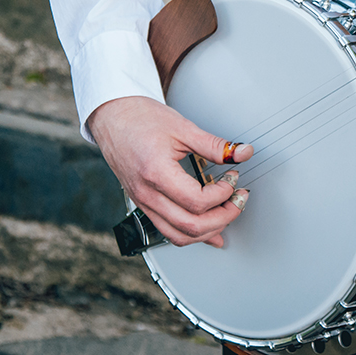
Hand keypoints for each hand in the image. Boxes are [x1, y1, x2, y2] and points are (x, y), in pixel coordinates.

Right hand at [89, 96, 253, 247]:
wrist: (113, 118)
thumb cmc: (141, 119)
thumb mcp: (183, 128)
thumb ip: (216, 146)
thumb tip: (242, 153)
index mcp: (156, 173)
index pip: (197, 201)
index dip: (223, 194)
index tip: (233, 179)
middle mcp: (147, 194)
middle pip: (191, 226)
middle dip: (224, 217)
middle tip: (239, 199)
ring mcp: (143, 202)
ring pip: (179, 236)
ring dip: (209, 230)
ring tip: (228, 211)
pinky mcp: (144, 204)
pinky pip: (168, 230)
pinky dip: (192, 234)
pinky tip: (210, 231)